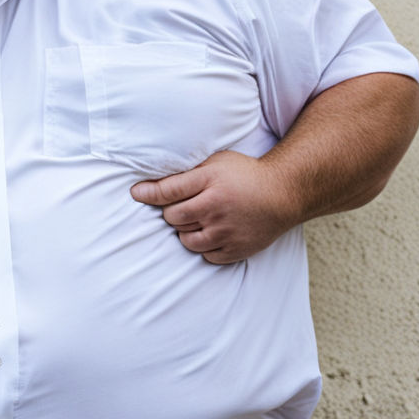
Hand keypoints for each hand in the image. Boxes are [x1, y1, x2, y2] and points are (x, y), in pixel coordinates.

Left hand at [130, 151, 297, 263]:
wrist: (283, 193)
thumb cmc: (245, 175)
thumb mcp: (217, 163)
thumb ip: (189, 172)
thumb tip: (153, 183)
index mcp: (209, 181)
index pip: (168, 191)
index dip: (147, 193)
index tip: (135, 193)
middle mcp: (215, 206)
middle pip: (172, 217)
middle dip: (172, 213)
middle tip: (185, 207)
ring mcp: (225, 230)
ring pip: (185, 240)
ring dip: (186, 231)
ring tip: (199, 220)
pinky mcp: (235, 249)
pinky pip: (205, 255)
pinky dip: (204, 246)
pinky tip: (213, 233)